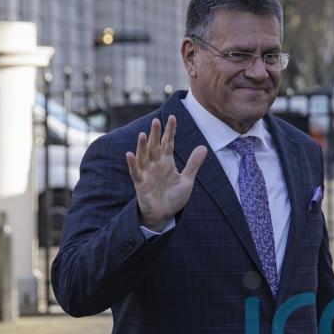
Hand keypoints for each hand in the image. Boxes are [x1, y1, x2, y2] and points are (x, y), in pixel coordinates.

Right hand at [126, 115, 206, 230]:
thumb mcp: (187, 180)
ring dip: (143, 146)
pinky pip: (135, 172)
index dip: (170, 131)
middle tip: (156, 120)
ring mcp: (147, 173)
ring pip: (144, 157)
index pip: (168, 143)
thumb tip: (203, 147)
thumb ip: (193, 164)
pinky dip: (133, 164)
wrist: (163, 216)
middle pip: (155, 147)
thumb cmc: (173, 197)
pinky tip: (130, 154)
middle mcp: (155, 165)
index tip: (172, 117)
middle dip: (156, 134)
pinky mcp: (140, 184)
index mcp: (167, 162)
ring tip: (144, 134)